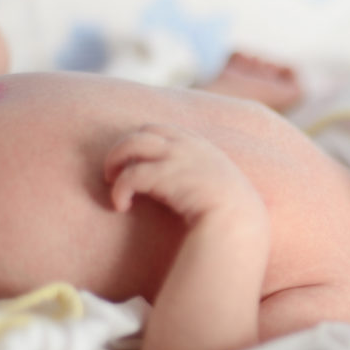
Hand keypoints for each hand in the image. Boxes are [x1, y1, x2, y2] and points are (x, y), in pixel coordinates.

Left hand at [103, 123, 261, 225]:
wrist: (238, 220)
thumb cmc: (231, 209)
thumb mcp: (221, 180)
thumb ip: (203, 171)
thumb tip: (185, 183)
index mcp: (200, 145)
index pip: (162, 130)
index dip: (144, 142)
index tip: (137, 162)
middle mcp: (186, 145)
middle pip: (142, 132)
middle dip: (124, 148)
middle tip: (115, 171)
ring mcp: (175, 158)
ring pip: (130, 144)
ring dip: (114, 161)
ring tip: (112, 182)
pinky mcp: (163, 176)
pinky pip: (129, 175)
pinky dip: (119, 189)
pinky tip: (121, 205)